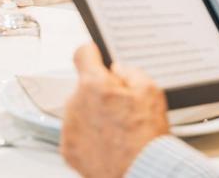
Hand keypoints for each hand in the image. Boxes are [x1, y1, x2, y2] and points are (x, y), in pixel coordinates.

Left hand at [61, 43, 169, 177]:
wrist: (141, 173)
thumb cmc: (146, 138)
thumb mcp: (151, 92)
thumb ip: (131, 72)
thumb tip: (119, 70)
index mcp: (94, 85)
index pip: (82, 54)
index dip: (92, 53)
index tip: (95, 56)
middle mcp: (75, 104)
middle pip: (84, 87)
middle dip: (99, 93)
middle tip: (120, 107)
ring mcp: (69, 128)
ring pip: (79, 110)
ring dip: (92, 115)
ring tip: (116, 130)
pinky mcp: (67, 149)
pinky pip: (76, 133)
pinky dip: (88, 136)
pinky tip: (107, 143)